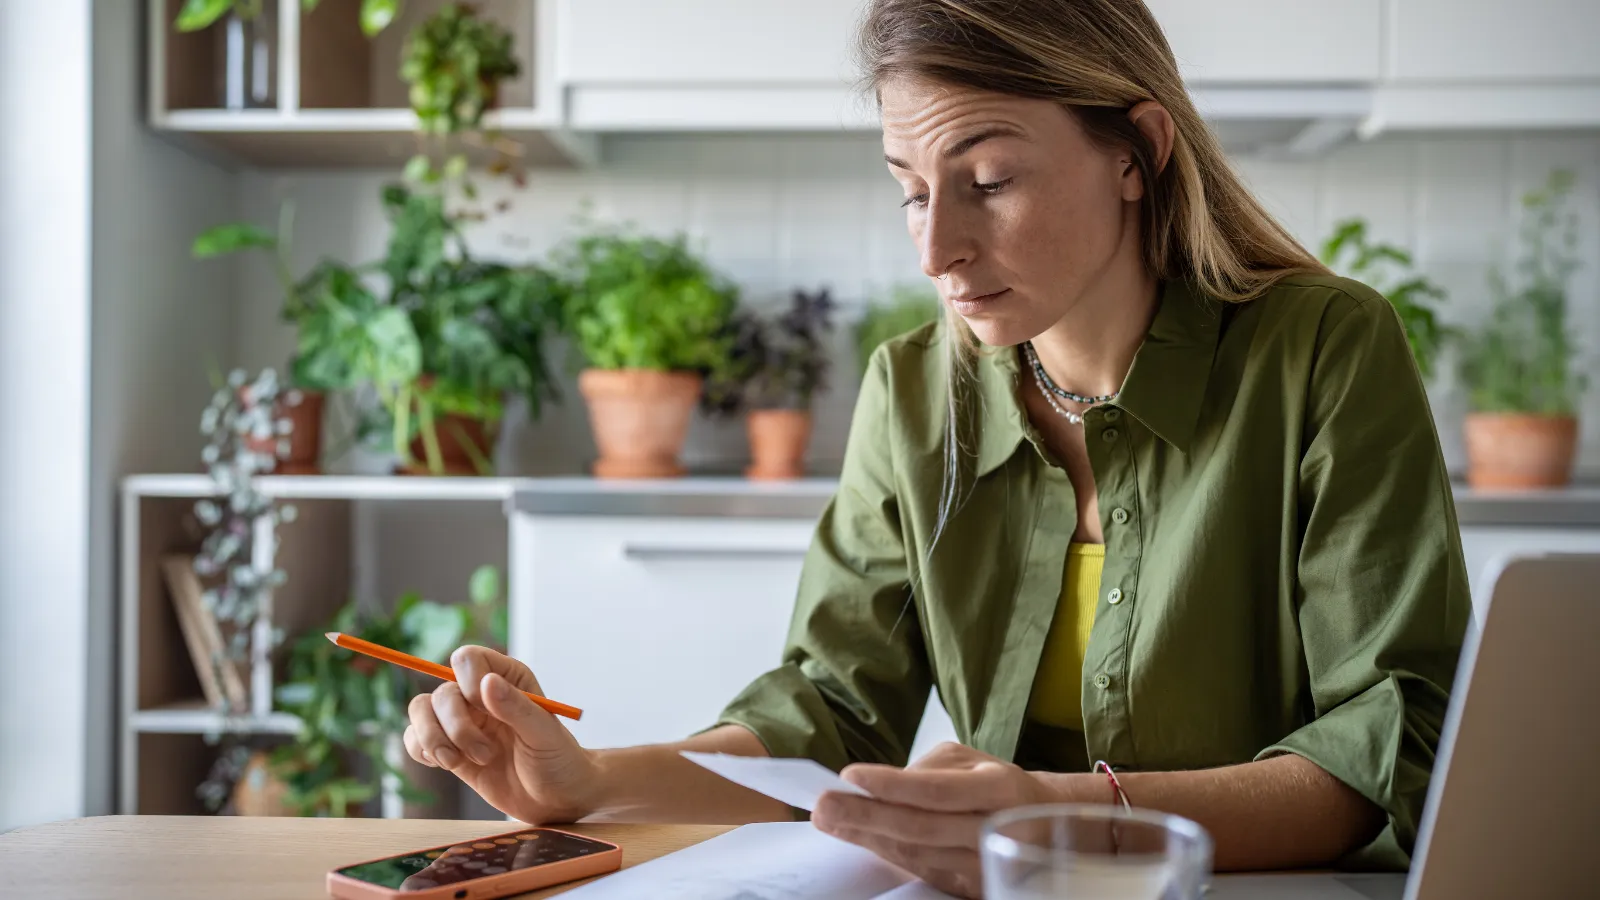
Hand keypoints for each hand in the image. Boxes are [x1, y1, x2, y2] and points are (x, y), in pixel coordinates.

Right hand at [403, 646, 598, 823]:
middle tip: (486, 754)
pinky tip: (447, 764)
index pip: (467, 660)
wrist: (556, 800)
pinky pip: (414, 737)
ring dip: (433, 739)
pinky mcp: (449, 748)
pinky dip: (420, 750)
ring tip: (458, 763)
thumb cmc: (559, 761)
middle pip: (441, 692)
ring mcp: (462, 721)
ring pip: (420, 709)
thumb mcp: (544, 734)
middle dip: (456, 727)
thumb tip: (486, 681)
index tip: (485, 710)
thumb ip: (516, 707)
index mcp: (507, 678)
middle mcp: (480, 695)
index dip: (468, 683)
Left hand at [812, 743, 1062, 898]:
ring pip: (918, 855)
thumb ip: (929, 770)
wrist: (1044, 823)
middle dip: (866, 817)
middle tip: (822, 805)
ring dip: (868, 837)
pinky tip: (860, 837)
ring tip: (829, 819)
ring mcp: (987, 867)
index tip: (849, 775)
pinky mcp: (975, 889)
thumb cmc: (997, 784)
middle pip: (922, 829)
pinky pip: (923, 871)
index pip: (938, 791)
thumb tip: (878, 787)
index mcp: (1001, 788)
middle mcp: (997, 831)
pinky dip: (888, 853)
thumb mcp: (973, 762)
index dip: (892, 785)